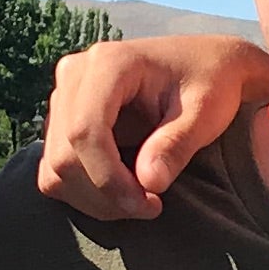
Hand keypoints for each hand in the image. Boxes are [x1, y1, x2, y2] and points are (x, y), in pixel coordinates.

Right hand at [38, 37, 268, 219]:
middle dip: (105, 194)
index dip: (109, 178)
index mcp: (108, 63)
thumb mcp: (206, 112)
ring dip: (95, 198)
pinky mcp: (64, 120)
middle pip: (65, 154)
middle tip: (151, 206)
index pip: (85, 131)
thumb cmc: (212, 82)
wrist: (209, 64)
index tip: (148, 203)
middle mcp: (76, 75)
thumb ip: (176, 145)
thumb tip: (148, 183)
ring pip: (56, 168)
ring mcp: (65, 97)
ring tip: (141, 200)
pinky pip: (56, 170)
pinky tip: (123, 191)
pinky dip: (85, 192)